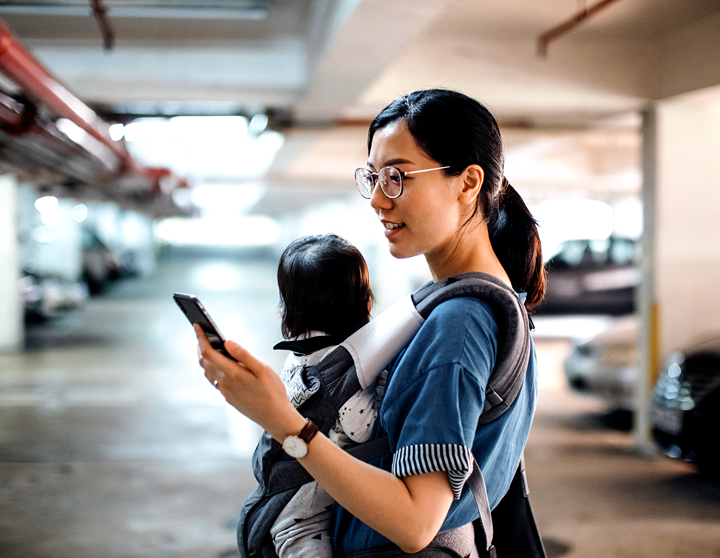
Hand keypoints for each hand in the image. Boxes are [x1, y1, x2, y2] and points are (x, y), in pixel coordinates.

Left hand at [194, 325, 304, 440]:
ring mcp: (224, 392)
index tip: (197, 326)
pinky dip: (211, 367)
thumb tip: (227, 342)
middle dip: (201, 345)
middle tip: (202, 332)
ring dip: (205, 357)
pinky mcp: (228, 397)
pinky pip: (214, 379)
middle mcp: (224, 384)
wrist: (275, 418)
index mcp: (232, 374)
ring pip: (207, 371)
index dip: (201, 338)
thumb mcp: (262, 369)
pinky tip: (219, 363)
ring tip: (208, 345)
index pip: (208, 353)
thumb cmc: (272, 393)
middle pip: (204, 361)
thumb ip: (243, 355)